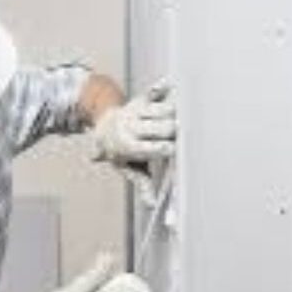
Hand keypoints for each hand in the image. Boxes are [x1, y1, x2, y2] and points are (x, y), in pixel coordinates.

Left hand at [91, 79, 175, 201]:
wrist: (102, 125)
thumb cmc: (118, 151)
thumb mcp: (126, 168)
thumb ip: (142, 183)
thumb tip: (151, 205)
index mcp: (128, 145)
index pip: (153, 147)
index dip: (167, 149)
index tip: (180, 152)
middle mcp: (131, 126)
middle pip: (163, 127)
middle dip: (176, 132)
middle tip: (188, 136)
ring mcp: (136, 111)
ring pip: (163, 110)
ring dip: (176, 114)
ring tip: (187, 120)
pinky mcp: (141, 99)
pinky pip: (154, 91)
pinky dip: (164, 88)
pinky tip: (176, 86)